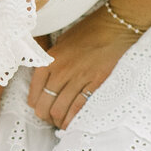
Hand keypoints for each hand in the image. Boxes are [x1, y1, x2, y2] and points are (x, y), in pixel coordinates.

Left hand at [26, 7, 135, 128]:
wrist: (116, 26)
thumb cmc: (89, 32)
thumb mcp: (61, 43)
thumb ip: (51, 62)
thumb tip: (45, 82)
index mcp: (49, 62)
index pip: (34, 94)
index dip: (37, 107)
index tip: (42, 109)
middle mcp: (60, 72)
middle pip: (45, 106)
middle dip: (47, 118)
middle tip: (53, 120)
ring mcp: (78, 79)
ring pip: (61, 111)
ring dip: (60, 122)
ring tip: (64, 124)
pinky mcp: (96, 83)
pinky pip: (80, 108)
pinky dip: (75, 119)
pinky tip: (77, 123)